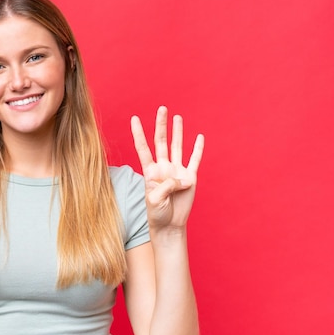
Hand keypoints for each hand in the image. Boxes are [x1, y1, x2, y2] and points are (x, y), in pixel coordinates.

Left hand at [131, 106, 203, 231]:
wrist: (169, 226)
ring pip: (177, 146)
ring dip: (177, 132)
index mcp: (150, 171)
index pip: (142, 148)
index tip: (134, 118)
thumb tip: (182, 179)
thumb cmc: (157, 214)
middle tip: (161, 108)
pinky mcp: (190, 178)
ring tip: (177, 117)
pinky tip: (199, 137)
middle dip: (161, 125)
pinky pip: (194, 160)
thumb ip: (165, 186)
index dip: (138, 133)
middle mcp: (163, 168)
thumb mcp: (155, 199)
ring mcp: (176, 171)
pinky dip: (197, 149)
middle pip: (160, 141)